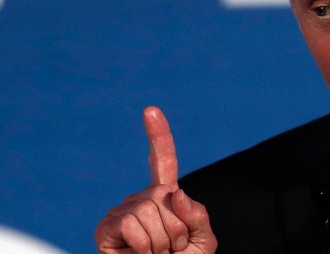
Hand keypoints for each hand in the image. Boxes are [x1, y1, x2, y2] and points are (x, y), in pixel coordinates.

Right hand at [95, 107, 217, 252]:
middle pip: (164, 195)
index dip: (158, 135)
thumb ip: (197, 214)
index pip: (162, 161)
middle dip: (177, 227)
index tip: (150, 110)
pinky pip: (132, 224)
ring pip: (148, 210)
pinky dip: (144, 246)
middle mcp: (141, 199)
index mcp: (165, 196)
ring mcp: (121, 212)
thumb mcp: (203, 238)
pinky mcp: (106, 228)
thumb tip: (174, 191)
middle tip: (172, 249)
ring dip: (162, 240)